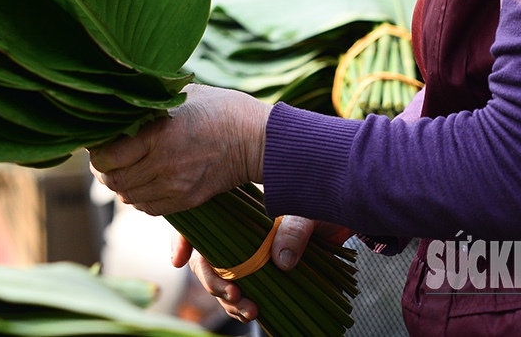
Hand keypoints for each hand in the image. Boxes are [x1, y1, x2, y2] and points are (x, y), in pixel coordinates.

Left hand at [89, 85, 268, 214]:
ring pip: (128, 196)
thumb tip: (119, 108)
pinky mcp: (186, 200)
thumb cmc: (220, 109)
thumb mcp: (182, 96)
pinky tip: (144, 180)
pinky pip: (148, 208)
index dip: (97, 152)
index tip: (99, 142)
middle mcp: (163, 164)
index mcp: (157, 134)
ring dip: (121, 184)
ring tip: (126, 167)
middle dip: (104, 170)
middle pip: (114, 180)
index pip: (107, 156)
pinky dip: (139, 197)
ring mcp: (175, 186)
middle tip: (107, 157)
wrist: (258, 140)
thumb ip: (149, 106)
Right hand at [174, 220, 331, 324]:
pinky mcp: (262, 274)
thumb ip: (294, 229)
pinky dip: (243, 307)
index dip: (181, 240)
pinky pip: (242, 294)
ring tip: (250, 311)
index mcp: (236, 210)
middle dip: (213, 282)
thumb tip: (282, 259)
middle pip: (205, 260)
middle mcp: (235, 234)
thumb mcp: (308, 212)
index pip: (198, 223)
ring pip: (222, 282)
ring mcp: (247, 256)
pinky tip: (255, 314)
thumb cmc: (320, 206)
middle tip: (233, 294)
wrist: (342, 217)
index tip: (178, 259)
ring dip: (229, 301)